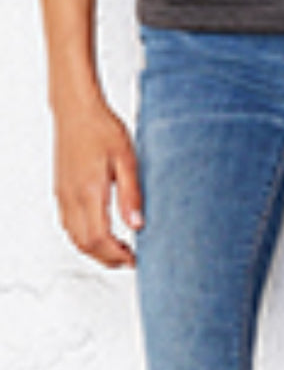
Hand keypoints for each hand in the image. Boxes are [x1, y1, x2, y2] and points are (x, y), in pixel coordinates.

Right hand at [53, 96, 141, 268]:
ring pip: (74, 237)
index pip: (99, 239)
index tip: (134, 260)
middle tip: (129, 259)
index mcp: (89, 192)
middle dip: (107, 258)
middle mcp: (71, 198)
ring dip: (94, 250)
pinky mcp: (61, 190)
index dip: (116, 255)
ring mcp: (63, 195)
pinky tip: (99, 232)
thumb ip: (131, 193)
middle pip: (84, 245)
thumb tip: (137, 224)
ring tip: (118, 249)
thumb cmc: (101, 127)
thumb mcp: (127, 158)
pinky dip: (83, 237)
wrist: (76, 109)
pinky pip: (69, 224)